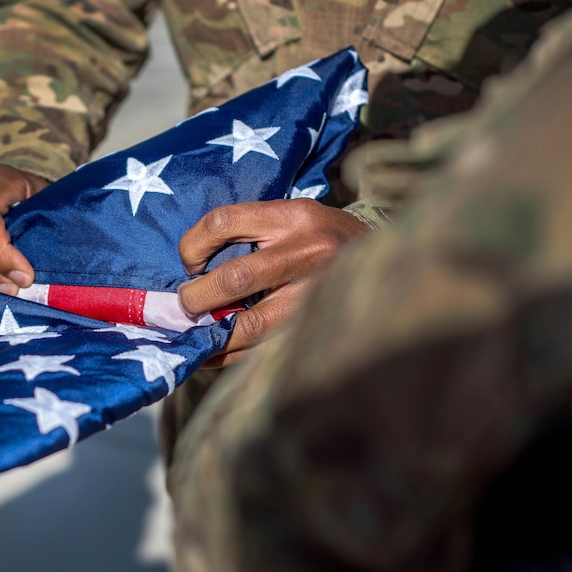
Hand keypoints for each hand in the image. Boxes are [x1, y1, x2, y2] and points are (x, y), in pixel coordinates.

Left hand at [178, 198, 369, 366]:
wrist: (386, 261)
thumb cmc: (322, 237)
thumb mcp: (292, 217)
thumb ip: (249, 234)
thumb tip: (192, 272)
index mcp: (294, 216)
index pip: (223, 221)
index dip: (193, 245)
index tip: (189, 263)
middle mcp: (309, 252)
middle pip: (235, 278)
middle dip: (197, 297)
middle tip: (184, 305)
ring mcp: (316, 294)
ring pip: (250, 325)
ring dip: (211, 333)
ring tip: (194, 332)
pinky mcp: (318, 328)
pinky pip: (264, 349)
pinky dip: (230, 354)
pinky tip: (213, 352)